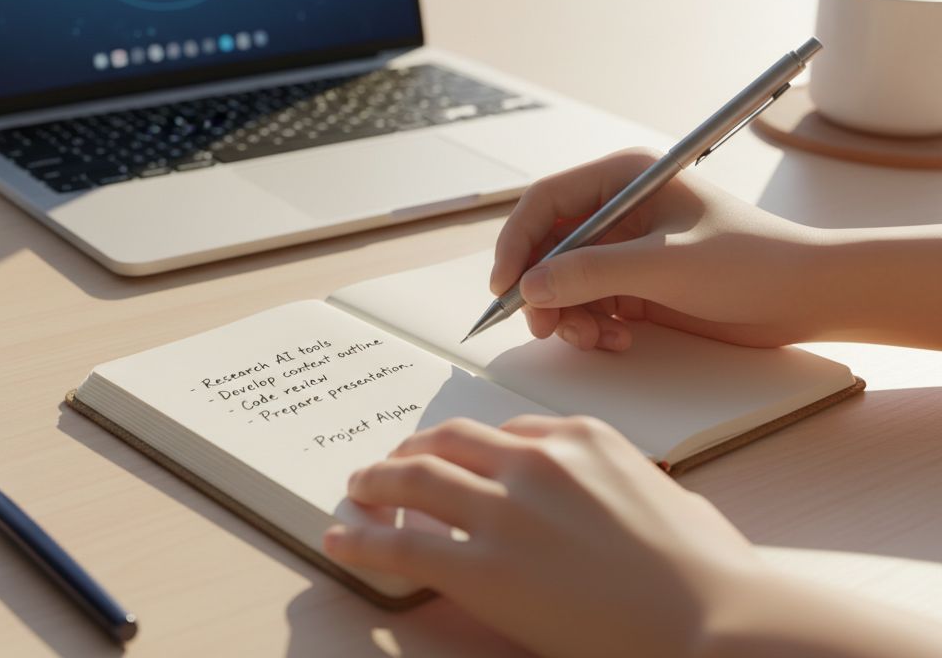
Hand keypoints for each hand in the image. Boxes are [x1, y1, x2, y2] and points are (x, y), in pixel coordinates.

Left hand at [322, 416, 763, 657]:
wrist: (715, 624)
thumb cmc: (710, 575)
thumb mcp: (674, 503)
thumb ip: (631, 486)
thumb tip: (626, 494)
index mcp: (582, 439)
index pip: (504, 433)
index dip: (466, 448)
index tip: (450, 458)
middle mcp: (536, 461)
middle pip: (449, 440)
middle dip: (412, 450)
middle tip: (390, 464)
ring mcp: (506, 510)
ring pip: (414, 477)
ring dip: (376, 480)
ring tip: (357, 488)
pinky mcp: (483, 567)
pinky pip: (402, 542)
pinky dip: (361, 538)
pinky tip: (341, 539)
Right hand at [488, 148, 824, 349]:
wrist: (806, 297)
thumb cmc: (749, 261)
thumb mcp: (664, 264)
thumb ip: (591, 273)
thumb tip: (529, 287)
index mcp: (624, 178)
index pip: (544, 203)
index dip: (516, 243)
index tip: (506, 287)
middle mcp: (617, 210)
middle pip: (546, 247)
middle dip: (542, 290)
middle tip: (546, 326)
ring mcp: (625, 249)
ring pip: (563, 283)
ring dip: (568, 315)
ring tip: (594, 338)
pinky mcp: (635, 284)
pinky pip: (588, 306)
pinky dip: (592, 328)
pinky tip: (618, 340)